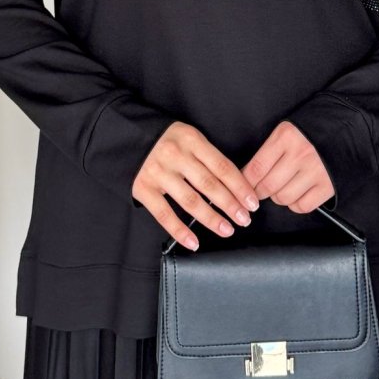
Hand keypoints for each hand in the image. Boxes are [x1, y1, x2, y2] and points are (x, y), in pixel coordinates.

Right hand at [131, 121, 259, 248]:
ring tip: (227, 230)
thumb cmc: (166, 140)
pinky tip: (194, 242)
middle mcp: (175, 155)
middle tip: (245, 220)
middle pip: (209, 185)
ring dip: (211, 219)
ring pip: (190, 201)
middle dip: (230, 205)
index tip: (252, 203)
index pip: (222, 167)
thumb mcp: (189, 137)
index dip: (239, 187)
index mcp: (191, 139)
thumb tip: (234, 185)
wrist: (127, 136)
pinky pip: (164, 214)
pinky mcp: (143, 188)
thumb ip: (207, 156)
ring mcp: (158, 172)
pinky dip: (180, 231)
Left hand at [238, 120, 335, 212]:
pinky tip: (297, 194)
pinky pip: (303, 206)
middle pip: (268, 186)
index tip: (243, 186)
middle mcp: (300, 154)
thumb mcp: (287, 131)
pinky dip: (295, 205)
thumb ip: (270, 150)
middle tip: (259, 190)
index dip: (246, 182)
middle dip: (259, 192)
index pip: (257, 167)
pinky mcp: (328, 186)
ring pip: (284, 198)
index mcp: (286, 137)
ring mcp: (315, 171)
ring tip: (281, 188)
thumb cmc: (313, 130)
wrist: (347, 127)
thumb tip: (249, 175)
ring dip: (278, 197)